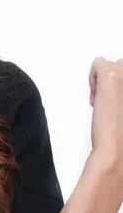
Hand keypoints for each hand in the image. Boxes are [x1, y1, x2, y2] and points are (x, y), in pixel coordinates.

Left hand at [89, 57, 122, 174]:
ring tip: (105, 100)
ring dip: (107, 80)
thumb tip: (120, 95)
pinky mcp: (110, 75)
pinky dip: (93, 76)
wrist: (119, 150)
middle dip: (117, 81)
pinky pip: (98, 63)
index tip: (120, 100)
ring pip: (114, 65)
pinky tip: (95, 95)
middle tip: (112, 100)